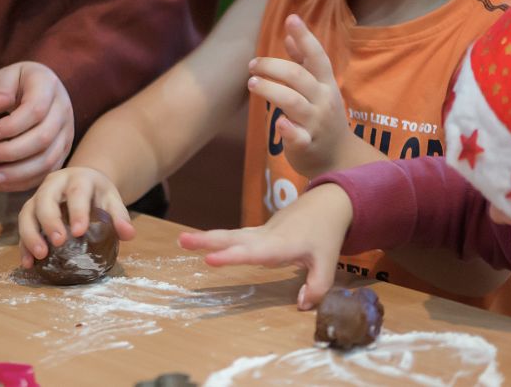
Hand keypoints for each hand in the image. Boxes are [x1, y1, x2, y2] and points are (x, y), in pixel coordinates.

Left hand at [0, 61, 74, 191]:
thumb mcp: (8, 75)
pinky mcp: (62, 152)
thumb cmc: (20, 83)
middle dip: (12, 152)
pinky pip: (47, 173)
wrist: (43, 89)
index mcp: (50, 87)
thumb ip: (1, 87)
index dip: (11, 126)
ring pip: (48, 160)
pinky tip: (2, 183)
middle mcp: (63, 111)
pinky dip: (25, 182)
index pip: (36, 110)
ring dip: (18, 173)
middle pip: (43, 139)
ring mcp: (66, 134)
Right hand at [17, 167, 135, 268]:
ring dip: (31, 234)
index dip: (77, 211)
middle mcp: (53, 184)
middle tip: (58, 242)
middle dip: (49, 221)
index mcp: (77, 178)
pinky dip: (23, 245)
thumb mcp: (111, 199)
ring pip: (27, 212)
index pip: (76, 192)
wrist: (81, 181)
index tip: (79, 232)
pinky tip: (28, 263)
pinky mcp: (29, 211)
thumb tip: (128, 234)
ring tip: (40, 255)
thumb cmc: (97, 193)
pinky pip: (22, 227)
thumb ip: (119, 215)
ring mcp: (38, 197)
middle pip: (45, 199)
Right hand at [178, 183, 352, 309]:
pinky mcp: (258, 233)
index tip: (210, 260)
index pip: (253, 253)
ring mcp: (260, 233)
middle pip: (232, 238)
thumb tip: (300, 305)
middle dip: (207, 240)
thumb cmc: (325, 234)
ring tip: (182, 240)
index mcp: (281, 245)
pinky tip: (201, 242)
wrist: (326, 204)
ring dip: (206, 237)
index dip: (232, 257)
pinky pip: (235, 236)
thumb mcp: (328, 263)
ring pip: (230, 235)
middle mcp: (265, 237)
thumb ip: (317, 286)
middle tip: (182, 241)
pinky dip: (217, 238)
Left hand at [247, 14, 350, 176]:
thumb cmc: (323, 116)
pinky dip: (288, 130)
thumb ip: (304, 61)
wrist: (339, 159)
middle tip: (252, 65)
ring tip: (252, 82)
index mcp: (325, 84)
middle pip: (299, 77)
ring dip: (271, 90)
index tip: (291, 18)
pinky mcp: (307, 145)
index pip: (317, 56)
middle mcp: (323, 101)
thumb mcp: (319, 87)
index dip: (304, 37)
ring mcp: (316, 123)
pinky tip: (278, 123)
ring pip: (293, 102)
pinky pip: (298, 137)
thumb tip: (290, 33)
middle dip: (273, 67)